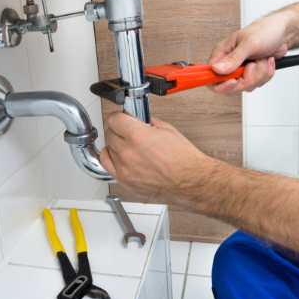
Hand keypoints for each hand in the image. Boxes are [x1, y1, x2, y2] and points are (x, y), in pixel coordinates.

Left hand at [99, 112, 215, 208]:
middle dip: (119, 129)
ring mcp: (125, 168)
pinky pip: (107, 164)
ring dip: (117, 145)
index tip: (121, 117)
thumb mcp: (167, 130)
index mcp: (137, 136)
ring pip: (109, 148)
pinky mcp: (125, 181)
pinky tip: (119, 156)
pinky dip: (112, 158)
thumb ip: (147, 122)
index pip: (113, 119)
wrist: (191, 182)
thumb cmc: (184, 160)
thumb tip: (138, 118)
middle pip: (110, 133)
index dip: (118, 116)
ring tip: (129, 146)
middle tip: (129, 131)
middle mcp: (128, 152)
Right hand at [207, 12, 293, 95]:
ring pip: (245, 86)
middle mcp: (229, 63)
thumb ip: (233, 58)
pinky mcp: (252, 73)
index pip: (210, 76)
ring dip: (259, 75)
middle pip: (229, 86)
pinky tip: (267, 62)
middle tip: (253, 66)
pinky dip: (266, 74)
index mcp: (222, 53)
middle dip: (246, 79)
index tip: (233, 81)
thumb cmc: (265, 31)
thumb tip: (216, 69)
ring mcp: (241, 70)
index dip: (220, 84)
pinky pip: (257, 84)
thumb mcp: (249, 43)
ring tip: (262, 59)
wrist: (282, 32)